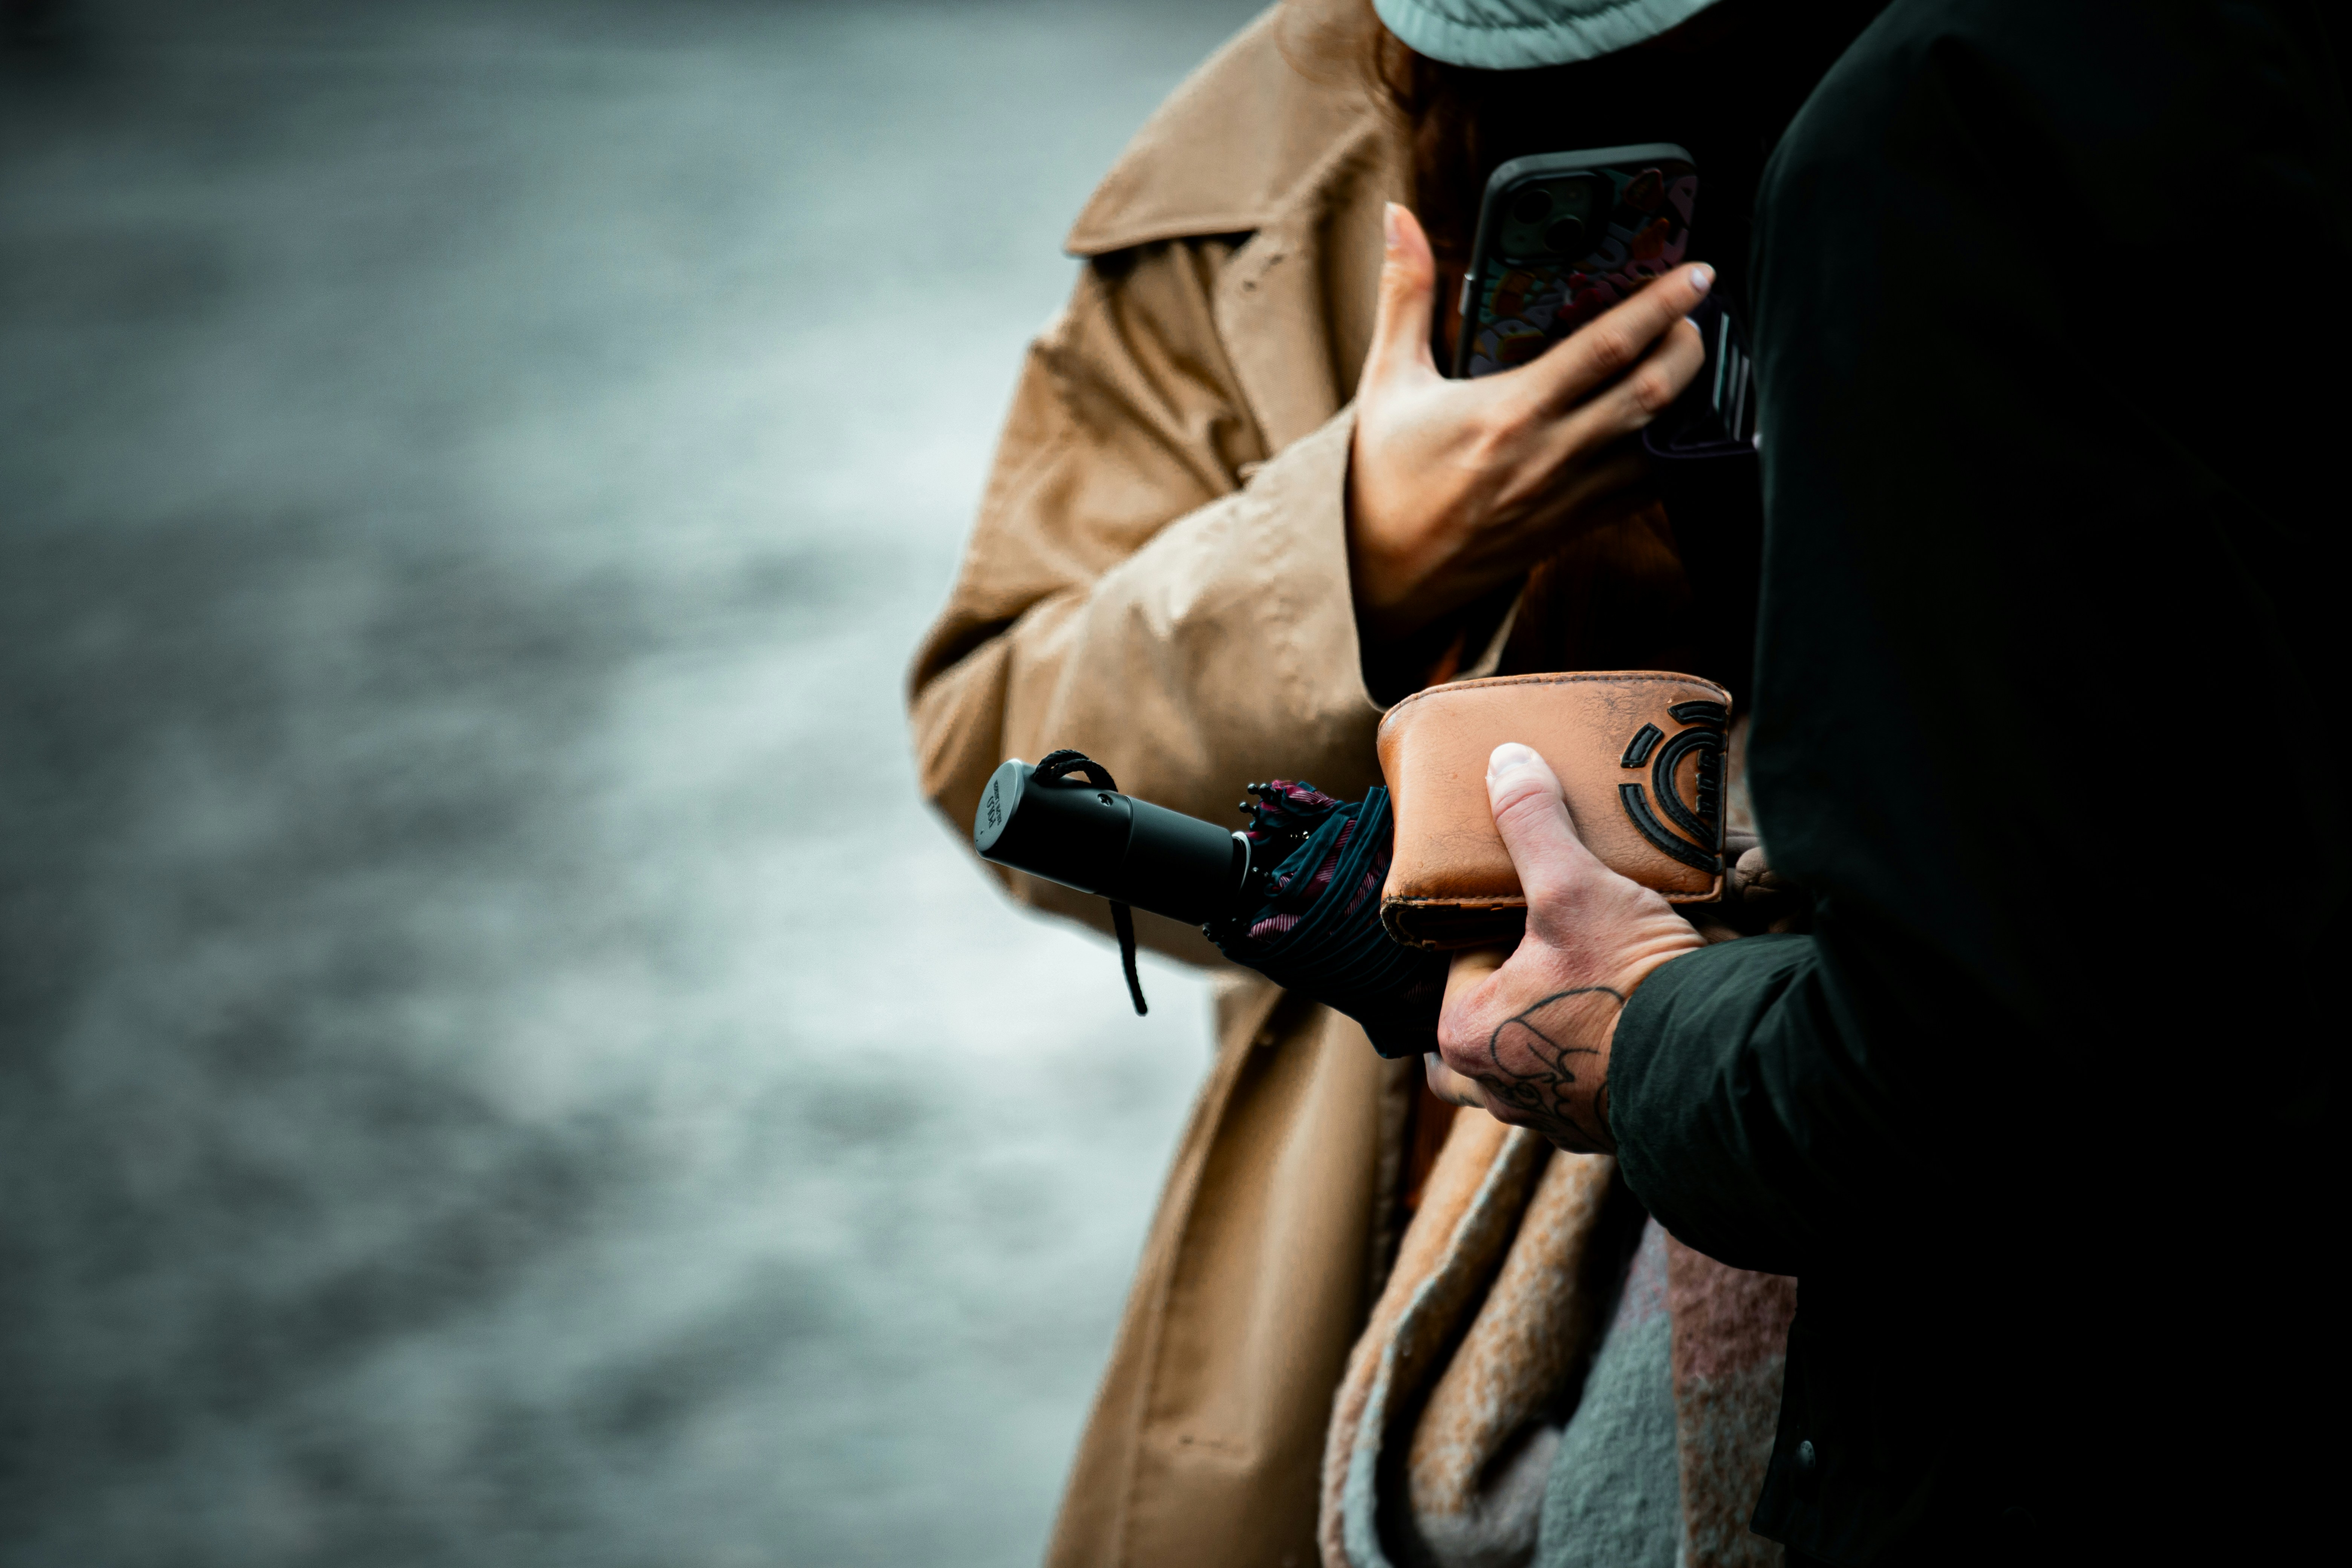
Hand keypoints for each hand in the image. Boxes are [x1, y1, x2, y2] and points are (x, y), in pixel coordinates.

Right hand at [1347, 204, 1713, 641]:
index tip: (1696, 274)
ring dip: (1695, 400)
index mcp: (1508, 413)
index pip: (1607, 348)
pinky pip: (1647, 488)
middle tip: (1699, 315)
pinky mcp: (1574, 527)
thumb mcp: (1387, 381)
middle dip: (1693, 346)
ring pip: (1663, 444)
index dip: (1662, 305)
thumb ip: (1404, 294)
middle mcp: (1549, 456)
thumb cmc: (1380, 479)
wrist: (1378, 579)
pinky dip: (1675, 452)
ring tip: (1700, 360)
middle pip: (1655, 393)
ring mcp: (1568, 497)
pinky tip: (1682, 424)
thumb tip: (1399, 219)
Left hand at [1436, 743, 1705, 1151]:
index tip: (1531, 903)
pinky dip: (1585, 1059)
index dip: (1492, 926)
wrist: (1715, 1066)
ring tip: (1576, 986)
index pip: (1460, 963)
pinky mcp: (1599, 1130)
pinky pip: (1573, 1091)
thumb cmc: (1630, 984)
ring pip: (1519, 1066)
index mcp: (1466, 1034)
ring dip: (1538, 1030)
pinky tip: (1615, 1026)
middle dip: (1495, 993)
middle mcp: (1497, 1087)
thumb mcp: (1577, 888)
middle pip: (1474, 1027)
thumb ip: (1534, 825)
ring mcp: (1549, 1115)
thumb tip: (1505, 760)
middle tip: (1538, 953)